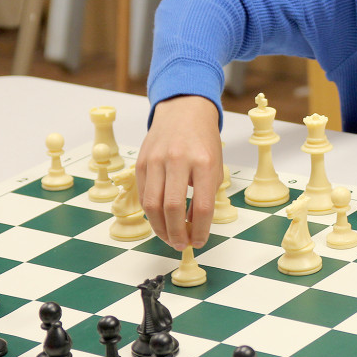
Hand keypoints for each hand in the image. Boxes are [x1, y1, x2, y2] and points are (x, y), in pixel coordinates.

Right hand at [136, 95, 221, 249]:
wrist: (184, 111)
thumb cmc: (203, 141)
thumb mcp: (215, 166)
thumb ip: (206, 195)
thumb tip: (194, 227)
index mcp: (204, 162)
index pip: (202, 206)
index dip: (200, 230)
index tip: (200, 242)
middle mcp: (179, 160)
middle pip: (172, 208)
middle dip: (177, 234)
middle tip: (182, 245)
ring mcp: (157, 160)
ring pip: (152, 205)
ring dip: (161, 229)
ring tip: (170, 238)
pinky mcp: (141, 162)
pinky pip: (143, 195)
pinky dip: (151, 213)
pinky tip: (160, 221)